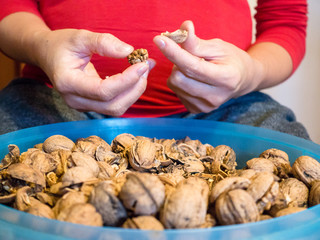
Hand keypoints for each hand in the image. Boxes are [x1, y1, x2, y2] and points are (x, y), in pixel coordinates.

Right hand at [37, 29, 154, 115]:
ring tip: (143, 71)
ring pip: (116, 109)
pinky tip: (134, 77)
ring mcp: (83, 105)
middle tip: (146, 66)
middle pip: (113, 106)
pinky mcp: (91, 105)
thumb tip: (129, 51)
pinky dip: (128, 93)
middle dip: (135, 88)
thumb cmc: (61, 44)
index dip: (127, 80)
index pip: (103, 91)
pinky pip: (114, 105)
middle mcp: (75, 100)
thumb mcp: (80, 37)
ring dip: (134, 92)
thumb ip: (103, 42)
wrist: (47, 54)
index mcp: (68, 83)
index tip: (142, 64)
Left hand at [153, 20, 262, 112]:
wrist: (242, 80)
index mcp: (225, 78)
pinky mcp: (197, 110)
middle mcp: (215, 97)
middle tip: (188, 56)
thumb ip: (197, 42)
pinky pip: (177, 92)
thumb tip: (183, 28)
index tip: (159, 39)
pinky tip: (192, 79)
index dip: (173, 52)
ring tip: (193, 67)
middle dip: (177, 63)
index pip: (192, 66)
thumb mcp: (217, 46)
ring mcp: (205, 106)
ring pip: (175, 85)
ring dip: (178, 72)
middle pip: (179, 78)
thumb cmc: (231, 60)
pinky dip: (180, 82)